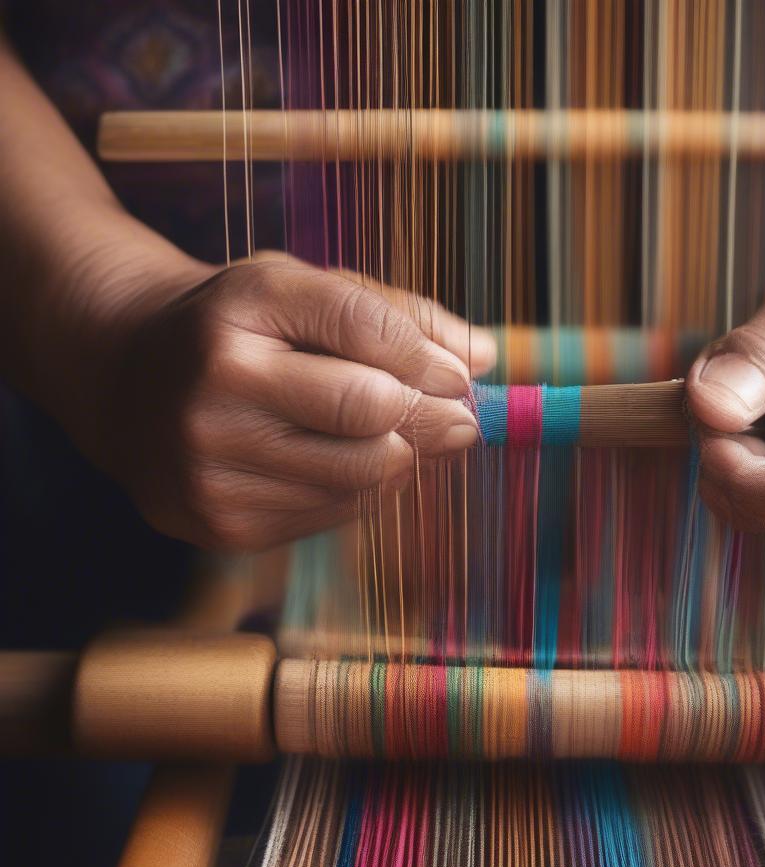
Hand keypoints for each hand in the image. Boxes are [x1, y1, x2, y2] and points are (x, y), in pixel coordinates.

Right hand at [78, 257, 494, 550]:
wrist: (128, 380)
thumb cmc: (242, 330)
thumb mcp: (305, 294)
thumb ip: (398, 317)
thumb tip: (485, 359)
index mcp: (243, 304)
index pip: (367, 328)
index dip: (433, 359)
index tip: (461, 379)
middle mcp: (217, 383)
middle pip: (373, 412)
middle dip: (431, 417)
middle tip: (456, 418)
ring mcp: (212, 462)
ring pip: (364, 476)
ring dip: (398, 458)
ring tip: (387, 437)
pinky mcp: (220, 523)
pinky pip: (335, 515)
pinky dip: (357, 491)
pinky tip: (334, 463)